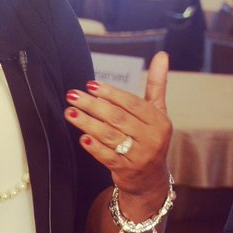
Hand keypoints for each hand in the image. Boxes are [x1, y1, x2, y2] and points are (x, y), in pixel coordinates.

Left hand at [65, 51, 171, 199]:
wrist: (150, 178)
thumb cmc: (149, 137)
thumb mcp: (156, 112)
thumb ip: (156, 84)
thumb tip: (162, 54)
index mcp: (159, 121)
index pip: (132, 104)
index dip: (111, 93)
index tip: (90, 85)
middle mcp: (152, 139)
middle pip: (118, 118)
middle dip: (93, 105)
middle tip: (73, 96)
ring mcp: (140, 156)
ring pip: (110, 136)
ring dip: (88, 123)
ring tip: (70, 113)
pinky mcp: (127, 171)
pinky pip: (107, 157)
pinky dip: (94, 147)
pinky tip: (82, 138)